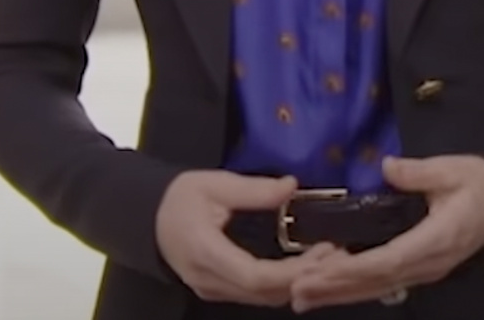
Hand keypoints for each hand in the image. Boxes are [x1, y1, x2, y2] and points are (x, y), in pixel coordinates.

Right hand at [155, 170, 334, 305]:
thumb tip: (291, 186)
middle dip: (303, 278)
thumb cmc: (180, 198)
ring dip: (296, 283)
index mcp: (207, 254)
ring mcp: (213, 289)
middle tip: (335, 254)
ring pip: (261, 299)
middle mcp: (210, 281)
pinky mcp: (218, 288)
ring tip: (325, 259)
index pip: (256, 276)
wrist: (148, 216)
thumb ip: (254, 190)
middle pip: (263, 294)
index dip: (292, 271)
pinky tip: (301, 266)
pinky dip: (281, 283)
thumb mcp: (215, 184)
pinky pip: (255, 294)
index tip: (321, 252)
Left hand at [290, 155, 483, 311]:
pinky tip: (333, 288)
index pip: (388, 259)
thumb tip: (387, 166)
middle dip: (335, 288)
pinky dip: (356, 286)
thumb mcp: (452, 170)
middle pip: (376, 281)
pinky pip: (384, 282)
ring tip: (304, 297)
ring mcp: (424, 270)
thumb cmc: (478, 184)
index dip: (353, 267)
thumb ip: (419, 172)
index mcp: (435, 239)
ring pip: (377, 287)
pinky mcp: (419, 268)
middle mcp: (427, 263)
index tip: (321, 269)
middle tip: (297, 291)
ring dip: (340, 293)